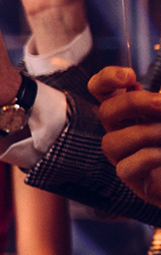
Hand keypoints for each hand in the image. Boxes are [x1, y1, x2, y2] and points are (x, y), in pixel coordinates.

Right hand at [92, 65, 160, 202]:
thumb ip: (160, 100)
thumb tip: (154, 91)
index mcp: (127, 111)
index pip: (99, 89)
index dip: (106, 79)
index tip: (130, 76)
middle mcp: (118, 130)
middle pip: (105, 111)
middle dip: (133, 103)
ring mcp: (121, 155)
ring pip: (112, 142)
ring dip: (145, 133)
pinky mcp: (131, 178)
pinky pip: (127, 167)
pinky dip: (148, 157)